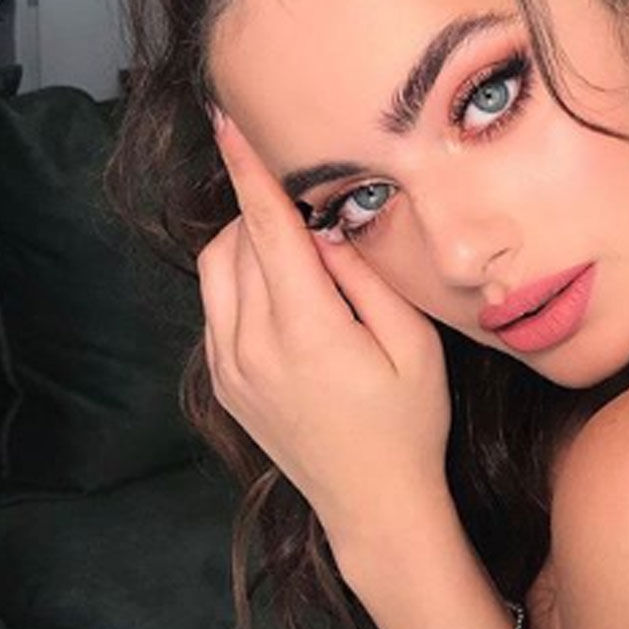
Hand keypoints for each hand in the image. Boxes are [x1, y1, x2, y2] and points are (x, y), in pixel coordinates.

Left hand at [198, 107, 452, 537]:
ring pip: (215, 271)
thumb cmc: (408, 425)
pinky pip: (215, 308)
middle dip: (264, 211)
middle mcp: (252, 347)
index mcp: (305, 333)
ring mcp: (229, 367)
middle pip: (235, 242)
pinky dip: (240, 281)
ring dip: (247, 243)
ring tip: (300, 255)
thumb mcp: (414, 347)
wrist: (373, 505)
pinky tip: (286, 299)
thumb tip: (327, 230)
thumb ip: (366, 279)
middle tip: (315, 216)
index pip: (266, 230)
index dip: (249, 171)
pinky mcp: (222, 382)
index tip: (229, 123)